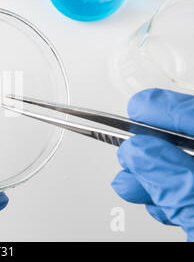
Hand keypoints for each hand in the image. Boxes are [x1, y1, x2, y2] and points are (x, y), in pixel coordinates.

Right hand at [111, 88, 193, 240]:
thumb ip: (175, 182)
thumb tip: (138, 151)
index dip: (168, 110)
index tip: (136, 110)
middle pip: (188, 144)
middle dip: (150, 149)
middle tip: (127, 155)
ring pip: (182, 170)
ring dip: (151, 176)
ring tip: (132, 184)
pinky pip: (186, 192)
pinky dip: (165, 196)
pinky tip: (155, 203)